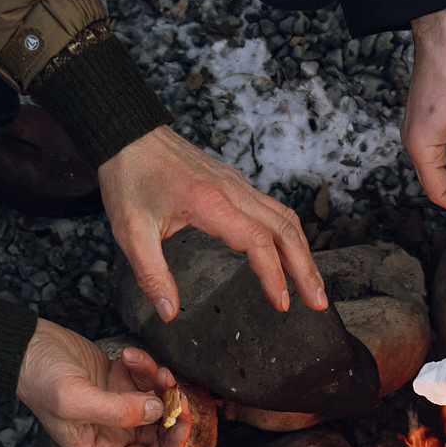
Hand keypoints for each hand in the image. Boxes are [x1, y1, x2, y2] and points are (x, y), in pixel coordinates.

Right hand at [18, 322, 192, 446]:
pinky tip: (130, 355)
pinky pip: (146, 379)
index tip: (181, 424)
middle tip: (177, 392)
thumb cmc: (40, 379)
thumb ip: (118, 412)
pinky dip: (146, 366)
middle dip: (173, 413)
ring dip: (162, 386)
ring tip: (156, 369)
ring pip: (158, 404)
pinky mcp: (119, 382)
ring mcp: (118, 407)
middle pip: (160, 435)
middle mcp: (112, 433)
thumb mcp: (75, 400)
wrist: (25, 345)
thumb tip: (157, 410)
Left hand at [100, 126, 325, 319]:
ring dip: (304, 252)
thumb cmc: (128, 177)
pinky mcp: (235, 183)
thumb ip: (151, 275)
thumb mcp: (130, 230)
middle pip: (286, 230)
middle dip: (307, 269)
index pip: (258, 242)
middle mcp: (232, 190)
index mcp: (210, 202)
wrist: (127, 133)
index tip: (283, 304)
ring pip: (285, 218)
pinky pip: (273, 210)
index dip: (275, 276)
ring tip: (313, 285)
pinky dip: (290, 236)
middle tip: (319, 302)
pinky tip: (291, 255)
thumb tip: (168, 313)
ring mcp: (237, 184)